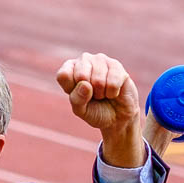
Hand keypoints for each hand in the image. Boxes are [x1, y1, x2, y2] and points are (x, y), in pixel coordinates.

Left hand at [56, 53, 145, 167]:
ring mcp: (102, 62)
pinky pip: (114, 76)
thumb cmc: (96, 114)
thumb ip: (77, 98)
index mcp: (70, 71)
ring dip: (102, 90)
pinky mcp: (118, 66)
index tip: (81, 98)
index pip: (65, 73)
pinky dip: (114, 89)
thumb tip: (84, 84)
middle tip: (95, 97)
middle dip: (89, 89)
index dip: (73, 88)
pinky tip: (114, 92)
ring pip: (97, 73)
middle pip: (81, 70)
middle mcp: (85, 62)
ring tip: (105, 95)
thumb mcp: (81, 111)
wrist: (118, 120)